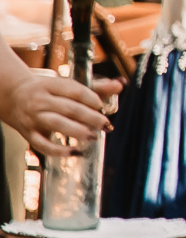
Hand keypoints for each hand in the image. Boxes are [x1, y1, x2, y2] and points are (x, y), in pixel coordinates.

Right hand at [0, 63, 119, 157]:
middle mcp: (40, 101)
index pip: (73, 90)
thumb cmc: (48, 91)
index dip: (90, 98)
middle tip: (105, 124)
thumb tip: (121, 85)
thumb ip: (95, 88)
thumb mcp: (66, 86)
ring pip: (56, 124)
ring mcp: (33, 118)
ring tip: (94, 136)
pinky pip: (42, 144)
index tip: (101, 106)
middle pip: (68, 108)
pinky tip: (74, 152)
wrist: (12, 96)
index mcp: (51, 85)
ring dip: (77, 131)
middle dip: (89, 117)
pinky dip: (58, 150)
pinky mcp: (28, 134)